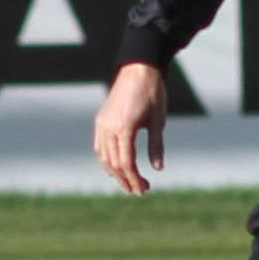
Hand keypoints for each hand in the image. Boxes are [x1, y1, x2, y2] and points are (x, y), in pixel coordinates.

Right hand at [94, 63, 167, 194]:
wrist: (138, 69)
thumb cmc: (152, 93)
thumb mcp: (158, 121)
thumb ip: (156, 146)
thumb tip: (158, 168)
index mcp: (124, 128)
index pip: (126, 163)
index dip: (134, 179)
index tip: (143, 190)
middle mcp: (108, 127)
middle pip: (114, 163)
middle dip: (126, 179)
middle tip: (139, 190)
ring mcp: (102, 124)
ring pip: (104, 157)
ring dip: (115, 172)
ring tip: (128, 182)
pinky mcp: (100, 120)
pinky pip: (100, 146)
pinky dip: (107, 160)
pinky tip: (117, 167)